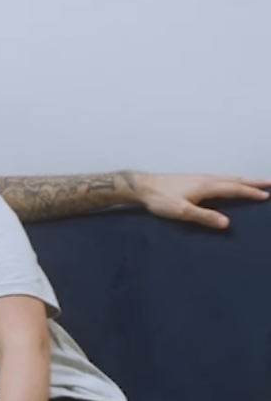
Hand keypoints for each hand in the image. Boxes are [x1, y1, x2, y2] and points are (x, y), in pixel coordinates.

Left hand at [133, 172, 270, 228]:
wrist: (142, 187)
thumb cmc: (160, 199)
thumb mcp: (182, 211)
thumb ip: (204, 217)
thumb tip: (227, 223)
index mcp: (207, 186)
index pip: (234, 189)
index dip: (251, 192)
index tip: (267, 195)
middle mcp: (206, 178)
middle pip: (235, 179)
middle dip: (253, 182)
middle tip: (270, 182)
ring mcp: (199, 177)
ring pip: (228, 177)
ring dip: (244, 179)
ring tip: (256, 182)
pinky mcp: (193, 179)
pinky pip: (220, 178)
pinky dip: (231, 180)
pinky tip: (229, 183)